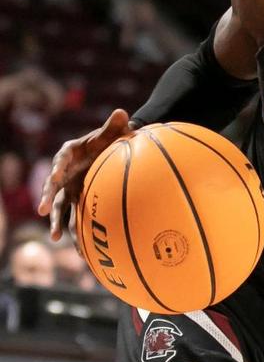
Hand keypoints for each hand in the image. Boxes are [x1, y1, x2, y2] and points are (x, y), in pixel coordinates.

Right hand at [38, 109, 134, 240]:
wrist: (116, 148)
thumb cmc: (114, 138)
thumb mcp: (115, 130)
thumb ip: (116, 124)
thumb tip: (121, 113)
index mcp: (70, 152)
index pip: (60, 160)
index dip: (57, 169)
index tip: (54, 178)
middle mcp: (65, 171)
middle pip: (54, 186)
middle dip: (48, 198)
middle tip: (44, 211)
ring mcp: (69, 187)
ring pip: (61, 206)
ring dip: (58, 221)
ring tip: (56, 238)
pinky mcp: (77, 198)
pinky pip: (74, 216)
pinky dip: (75, 230)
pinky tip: (80, 249)